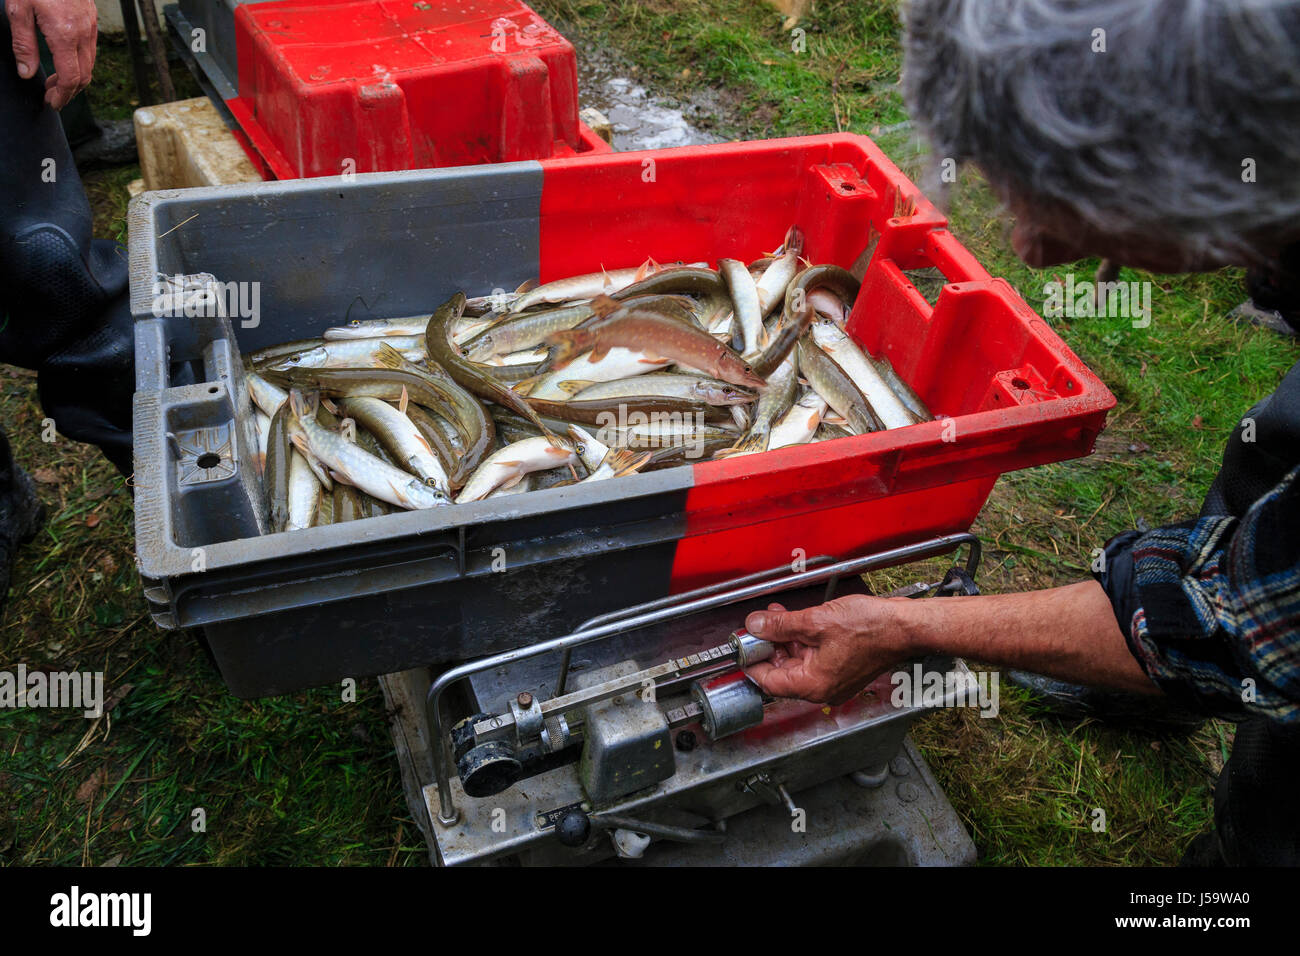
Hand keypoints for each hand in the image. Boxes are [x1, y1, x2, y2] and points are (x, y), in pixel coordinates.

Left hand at [7, 0, 96, 109]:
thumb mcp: (18, 10)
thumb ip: (23, 44)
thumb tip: (26, 72)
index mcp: (64, 34)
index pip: (69, 77)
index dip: (61, 95)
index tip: (52, 102)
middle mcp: (82, 33)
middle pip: (83, 76)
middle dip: (69, 92)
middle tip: (53, 98)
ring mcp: (90, 26)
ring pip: (89, 64)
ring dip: (75, 79)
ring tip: (57, 83)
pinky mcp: (91, 19)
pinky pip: (90, 49)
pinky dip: (80, 63)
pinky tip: (66, 61)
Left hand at [744, 595, 910, 704]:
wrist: (904, 626)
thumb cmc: (871, 628)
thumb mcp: (816, 621)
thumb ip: (781, 626)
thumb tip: (756, 626)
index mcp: (814, 685)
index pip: (769, 682)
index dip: (751, 663)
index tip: (742, 647)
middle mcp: (823, 688)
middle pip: (782, 671)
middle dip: (768, 646)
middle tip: (757, 626)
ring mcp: (833, 678)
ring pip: (798, 661)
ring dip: (785, 639)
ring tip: (776, 616)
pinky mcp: (842, 666)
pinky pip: (813, 656)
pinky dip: (802, 639)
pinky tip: (796, 620)